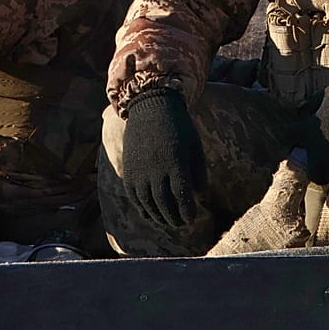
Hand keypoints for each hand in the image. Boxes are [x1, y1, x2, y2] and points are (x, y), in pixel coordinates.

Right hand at [122, 88, 207, 227]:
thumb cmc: (179, 126)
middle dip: (173, 217)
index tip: (191, 218)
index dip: (187, 211)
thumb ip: (198, 171)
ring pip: (147, 202)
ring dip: (157, 216)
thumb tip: (199, 195)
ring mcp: (140, 170)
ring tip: (167, 221)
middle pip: (164, 203)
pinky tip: (149, 214)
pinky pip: (134, 195)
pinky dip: (141, 207)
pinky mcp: (129, 168)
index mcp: (176, 164)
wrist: (151, 105)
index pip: (182, 196)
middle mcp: (156, 170)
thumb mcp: (194, 146)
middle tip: (181, 224)